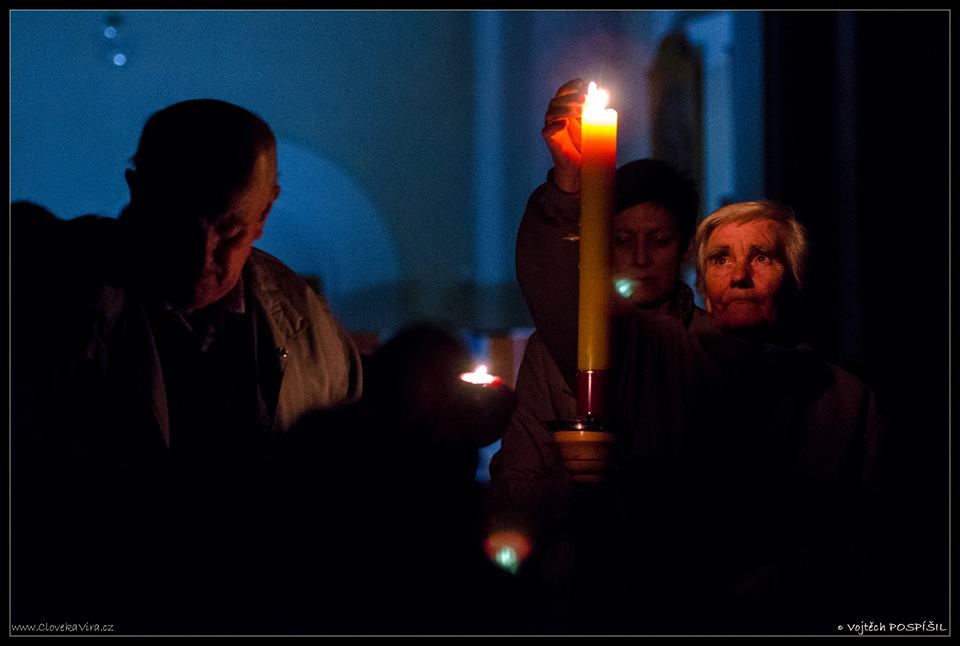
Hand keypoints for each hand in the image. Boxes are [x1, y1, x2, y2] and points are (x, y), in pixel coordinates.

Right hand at [541, 78, 585, 192]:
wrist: (580, 164)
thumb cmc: (585, 142)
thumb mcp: (593, 123)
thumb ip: (595, 110)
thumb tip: (601, 94)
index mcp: (564, 109)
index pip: (562, 92)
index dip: (570, 86)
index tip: (582, 82)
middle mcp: (555, 116)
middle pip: (557, 100)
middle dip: (571, 97)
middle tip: (586, 99)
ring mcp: (552, 128)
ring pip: (551, 113)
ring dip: (565, 109)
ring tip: (580, 112)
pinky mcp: (550, 141)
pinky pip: (546, 131)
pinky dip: (554, 126)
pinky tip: (564, 123)